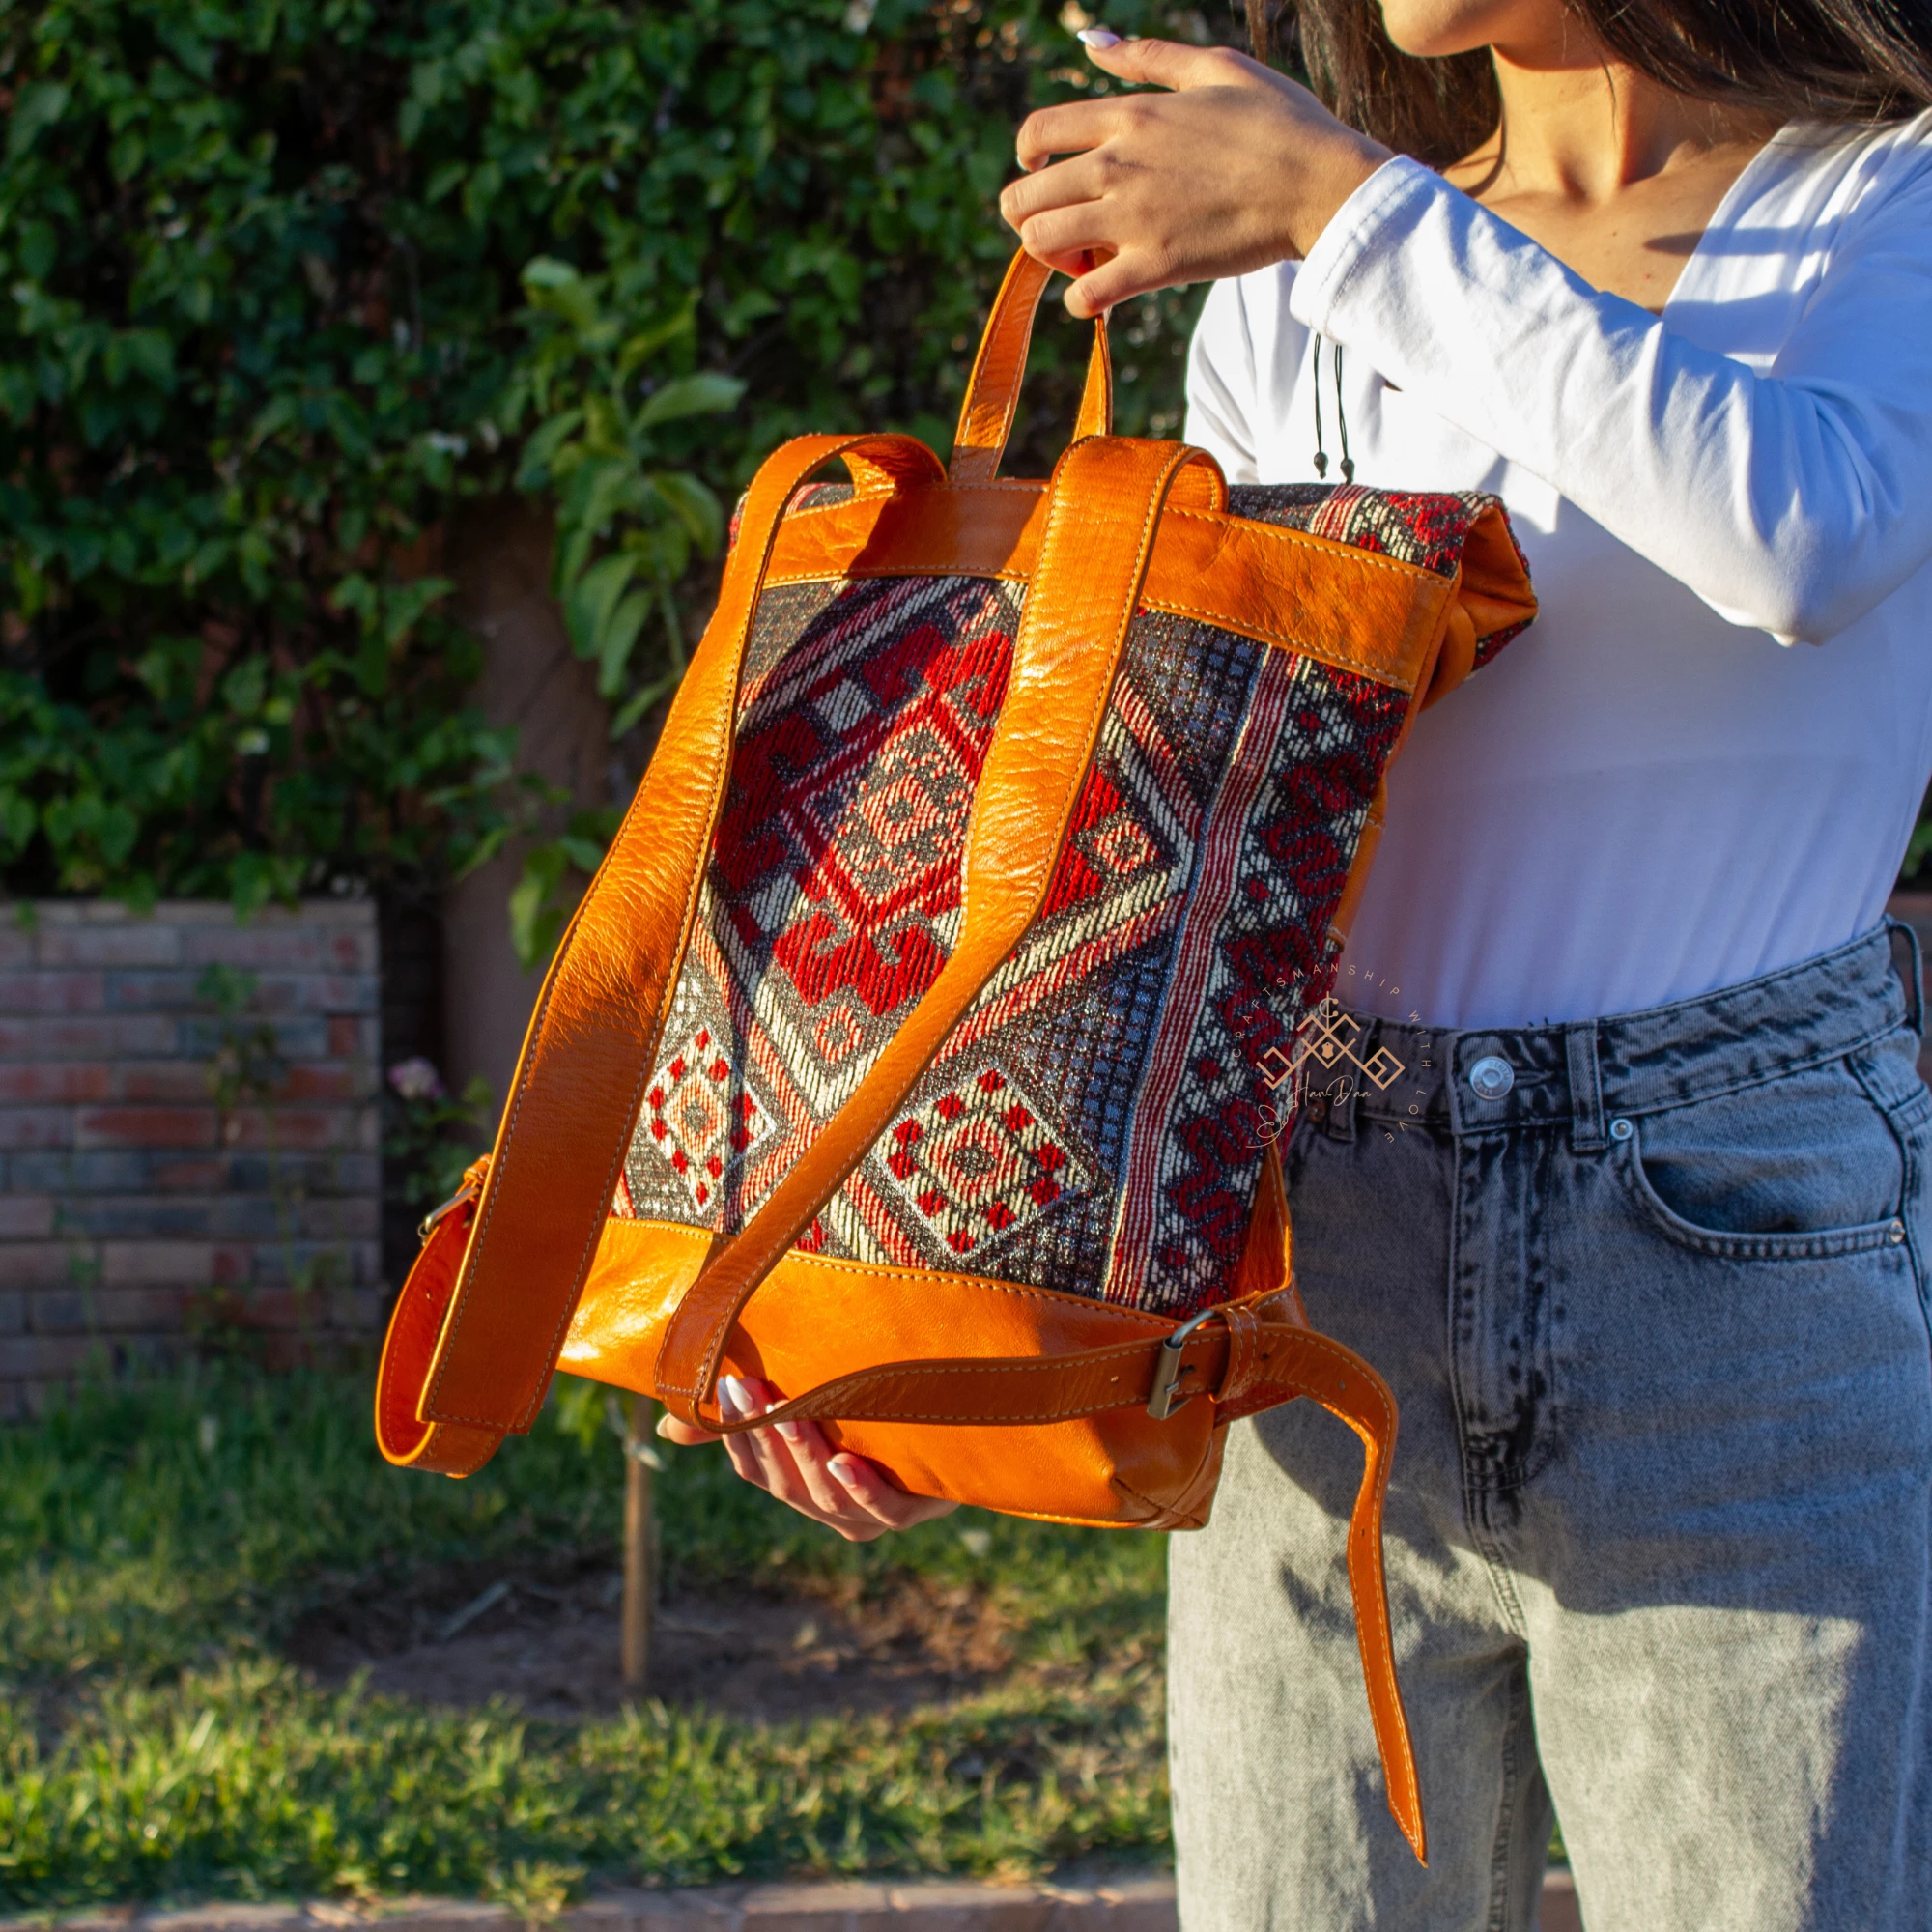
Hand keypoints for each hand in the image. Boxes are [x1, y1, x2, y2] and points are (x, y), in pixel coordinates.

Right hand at [655, 1374, 959, 1542]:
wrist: (967, 1427)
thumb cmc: (876, 1413)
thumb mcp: (811, 1404)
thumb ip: (749, 1414)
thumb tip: (662, 1429)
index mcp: (799, 1482)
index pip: (753, 1467)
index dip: (736, 1435)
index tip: (726, 1389)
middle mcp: (829, 1505)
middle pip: (784, 1481)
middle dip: (764, 1435)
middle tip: (748, 1390)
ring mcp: (870, 1513)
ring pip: (825, 1494)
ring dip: (804, 1454)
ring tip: (790, 1415)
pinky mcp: (915, 1509)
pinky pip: (885, 1507)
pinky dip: (862, 1488)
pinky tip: (846, 1461)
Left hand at [998, 35, 1389, 317]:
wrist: (1321, 184)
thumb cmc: (1280, 124)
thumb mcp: (1216, 68)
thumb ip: (1148, 56)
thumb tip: (1091, 41)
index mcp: (1131, 115)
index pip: (1038, 132)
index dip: (1027, 157)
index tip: (1044, 172)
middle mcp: (1119, 164)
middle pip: (1024, 196)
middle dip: (1030, 215)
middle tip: (1067, 226)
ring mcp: (1133, 217)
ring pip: (1041, 243)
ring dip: (1052, 257)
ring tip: (1086, 259)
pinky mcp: (1155, 266)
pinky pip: (1084, 294)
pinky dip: (1083, 300)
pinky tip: (1105, 293)